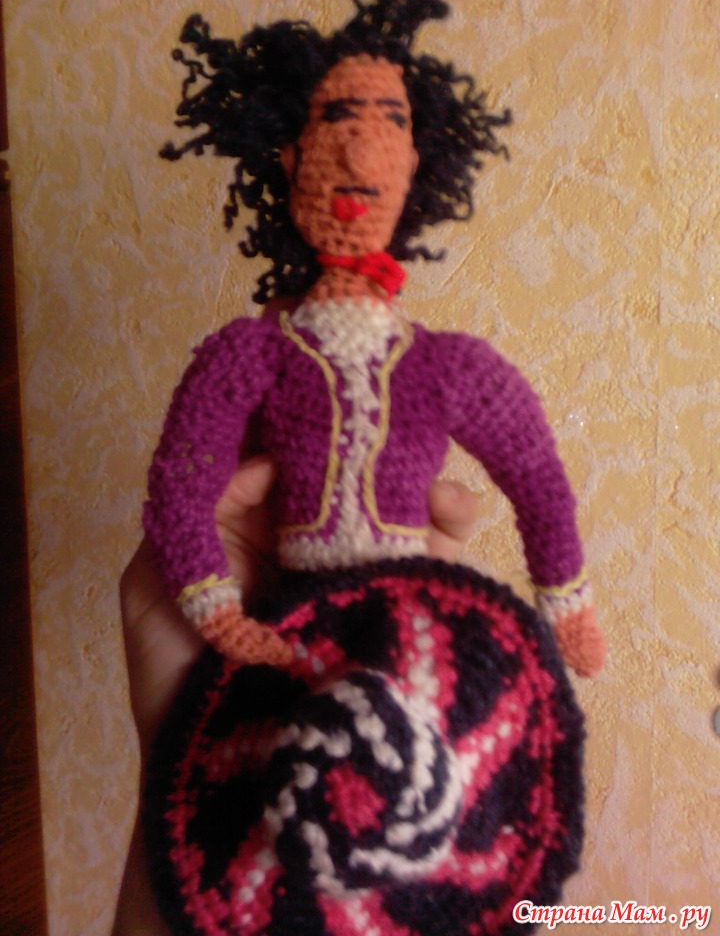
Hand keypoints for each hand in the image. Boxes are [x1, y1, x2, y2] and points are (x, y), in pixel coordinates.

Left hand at [113, 460, 476, 934]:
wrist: (222, 784)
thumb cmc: (175, 685)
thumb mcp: (156, 589)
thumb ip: (193, 517)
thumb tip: (264, 456)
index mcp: (252, 528)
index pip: (295, 464)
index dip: (325, 438)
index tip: (358, 422)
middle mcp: (308, 545)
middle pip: (355, 485)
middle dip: (391, 467)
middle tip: (422, 463)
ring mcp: (352, 581)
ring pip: (396, 520)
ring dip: (427, 503)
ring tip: (456, 507)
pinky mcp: (387, 616)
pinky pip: (420, 570)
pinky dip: (445, 547)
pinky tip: (458, 533)